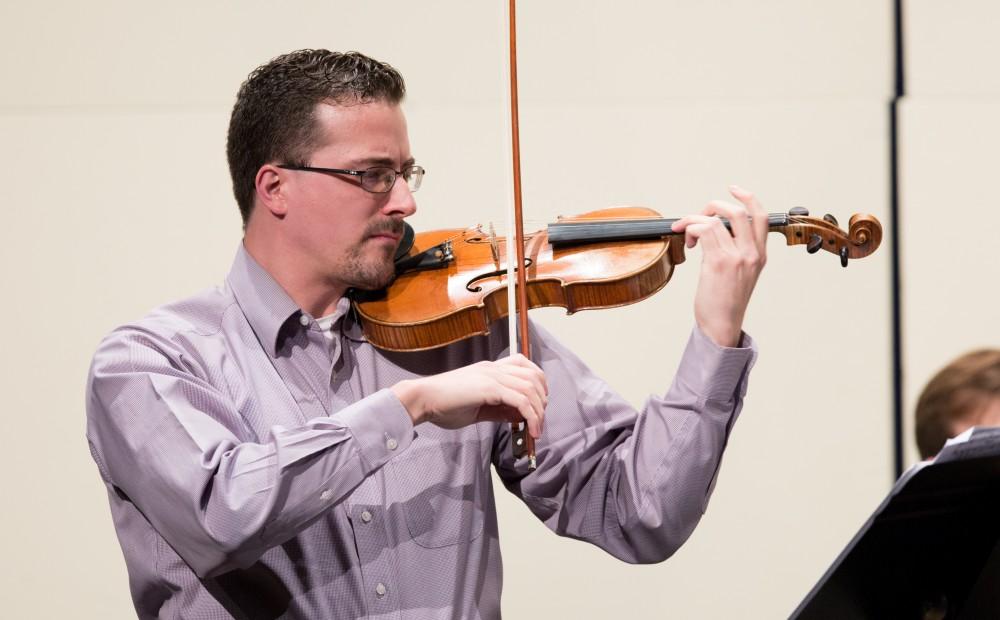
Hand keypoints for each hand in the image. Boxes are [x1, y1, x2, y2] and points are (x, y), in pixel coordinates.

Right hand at [390, 354, 547, 437]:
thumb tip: (519, 416)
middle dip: (542, 399)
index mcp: (490, 369)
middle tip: (539, 420)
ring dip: (539, 411)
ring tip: (536, 430)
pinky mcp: (490, 388)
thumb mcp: (477, 408)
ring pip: (531, 388)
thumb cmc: (443, 405)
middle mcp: (494, 368)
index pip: (524, 365)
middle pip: (534, 375)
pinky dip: (531, 416)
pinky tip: (530, 429)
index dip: (537, 383)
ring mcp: (492, 376)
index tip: (537, 404)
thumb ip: (499, 410)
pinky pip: (521, 400)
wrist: (422, 399)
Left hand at [670, 186, 767, 346]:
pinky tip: (688, 242)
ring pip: (716, 220)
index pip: (761, 217)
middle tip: (698, 215)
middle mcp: (752, 254)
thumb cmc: (725, 303)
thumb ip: (735, 251)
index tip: (733, 189)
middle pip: (738, 212)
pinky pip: (704, 231)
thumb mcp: (740, 274)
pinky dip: (691, 229)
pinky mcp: (719, 262)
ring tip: (686, 233)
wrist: (722, 325)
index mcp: (760, 255)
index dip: (748, 197)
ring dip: (694, 220)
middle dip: (713, 206)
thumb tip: (713, 232)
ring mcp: (736, 257)